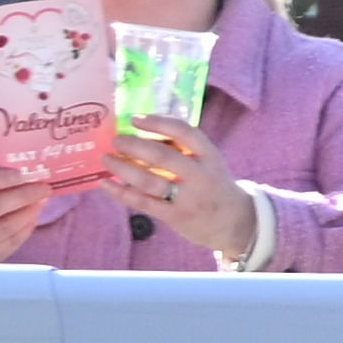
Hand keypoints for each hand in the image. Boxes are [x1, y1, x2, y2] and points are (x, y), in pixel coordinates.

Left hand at [109, 114, 249, 258]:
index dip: (159, 123)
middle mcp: (200, 176)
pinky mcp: (176, 217)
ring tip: (106, 159)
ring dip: (123, 168)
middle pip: (163, 157)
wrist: (236, 223)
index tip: (135, 119)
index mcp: (210, 157)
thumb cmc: (214, 186)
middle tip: (116, 141)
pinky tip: (105, 183)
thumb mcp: (209, 163)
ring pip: (149, 181)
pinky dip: (120, 192)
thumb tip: (139, 133)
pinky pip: (143, 202)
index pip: (186, 133)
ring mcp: (188, 199)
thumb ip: (182, 148)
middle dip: (134, 146)